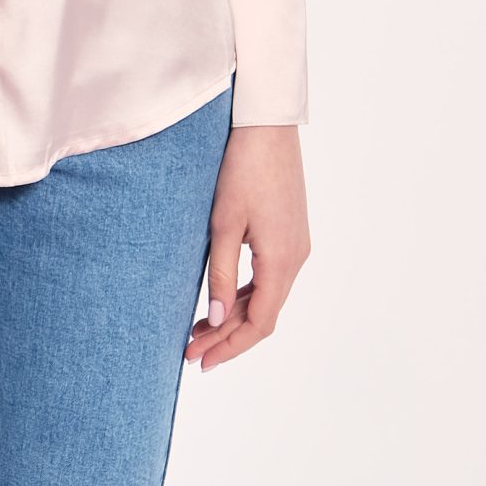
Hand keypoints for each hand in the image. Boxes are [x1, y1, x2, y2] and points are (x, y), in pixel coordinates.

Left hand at [184, 123, 309, 373]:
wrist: (266, 124)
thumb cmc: (242, 168)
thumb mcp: (223, 224)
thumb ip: (220, 275)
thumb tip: (214, 320)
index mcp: (282, 260)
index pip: (259, 323)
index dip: (230, 347)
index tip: (200, 361)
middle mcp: (296, 258)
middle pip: (263, 314)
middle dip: (227, 336)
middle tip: (190, 352)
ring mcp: (296, 244)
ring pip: (266, 296)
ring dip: (234, 316)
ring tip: (198, 330)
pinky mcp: (289, 232)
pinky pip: (269, 277)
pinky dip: (245, 294)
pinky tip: (220, 299)